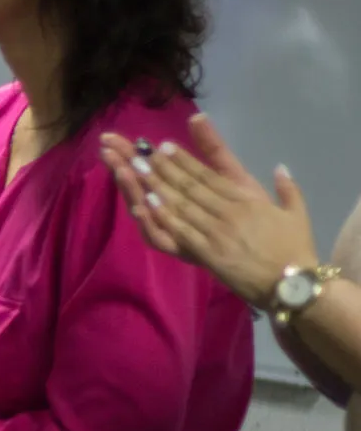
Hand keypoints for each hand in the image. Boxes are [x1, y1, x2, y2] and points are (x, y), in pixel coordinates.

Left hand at [98, 115, 318, 305]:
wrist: (293, 284)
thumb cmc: (294, 248)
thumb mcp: (295, 213)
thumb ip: (287, 188)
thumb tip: (279, 166)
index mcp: (247, 200)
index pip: (210, 175)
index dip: (186, 160)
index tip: (165, 146)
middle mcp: (229, 212)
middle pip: (190, 186)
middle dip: (163, 168)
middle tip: (139, 152)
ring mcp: (217, 233)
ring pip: (182, 205)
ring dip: (156, 187)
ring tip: (135, 170)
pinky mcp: (209, 254)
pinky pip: (182, 233)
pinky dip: (164, 218)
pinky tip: (147, 204)